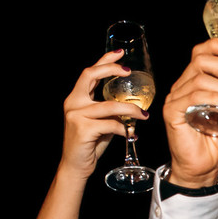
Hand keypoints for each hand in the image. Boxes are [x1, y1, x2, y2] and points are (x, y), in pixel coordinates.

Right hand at [59, 50, 132, 179]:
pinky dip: (124, 129)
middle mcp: (73, 103)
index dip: (104, 60)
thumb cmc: (89, 144)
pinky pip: (111, 124)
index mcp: (77, 98)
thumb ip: (109, 110)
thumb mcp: (99, 122)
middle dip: (111, 70)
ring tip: (143, 116)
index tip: (120, 53)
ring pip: (110, 105)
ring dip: (131, 110)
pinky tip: (130, 134)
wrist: (76, 166)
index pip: (89, 73)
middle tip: (130, 72)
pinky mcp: (82, 129)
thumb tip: (131, 104)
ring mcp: (76, 115)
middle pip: (91, 75)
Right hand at [162, 38, 217, 188]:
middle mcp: (183, 86)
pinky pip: (192, 96)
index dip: (215, 46)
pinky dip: (213, 98)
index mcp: (195, 82)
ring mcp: (176, 98)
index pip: (200, 53)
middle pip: (200, 60)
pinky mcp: (173, 111)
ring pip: (200, 79)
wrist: (207, 165)